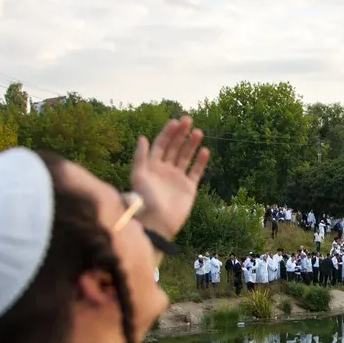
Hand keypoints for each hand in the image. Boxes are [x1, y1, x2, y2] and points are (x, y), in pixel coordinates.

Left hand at [130, 116, 209, 239]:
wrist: (157, 222)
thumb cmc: (145, 200)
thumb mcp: (138, 176)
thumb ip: (140, 157)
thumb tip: (143, 137)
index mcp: (152, 166)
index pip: (160, 144)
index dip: (167, 133)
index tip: (175, 122)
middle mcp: (165, 170)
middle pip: (174, 147)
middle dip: (181, 134)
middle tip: (188, 120)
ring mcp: (177, 178)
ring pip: (185, 156)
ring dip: (191, 144)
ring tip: (198, 132)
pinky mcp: (189, 187)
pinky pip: (196, 171)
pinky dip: (200, 162)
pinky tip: (205, 151)